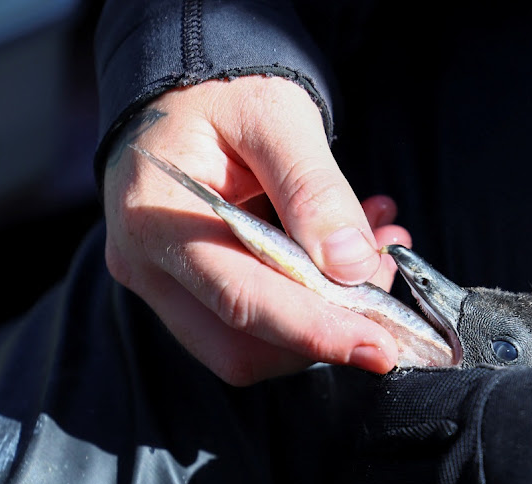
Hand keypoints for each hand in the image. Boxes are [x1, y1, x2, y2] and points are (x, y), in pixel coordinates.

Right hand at [102, 76, 410, 384]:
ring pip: (248, 344)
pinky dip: (305, 302)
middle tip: (383, 275)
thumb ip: (313, 190)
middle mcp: (148, 264)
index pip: (242, 301)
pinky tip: (340, 255)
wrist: (182, 87)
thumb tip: (351, 268)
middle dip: (324, 330)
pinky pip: (249, 319)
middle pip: (240, 346)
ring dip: (322, 315)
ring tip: (371, 250)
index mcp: (156, 217)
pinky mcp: (186, 285)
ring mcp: (162, 281)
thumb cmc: (221, 87)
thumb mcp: (275, 116)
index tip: (381, 347)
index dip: (316, 332)